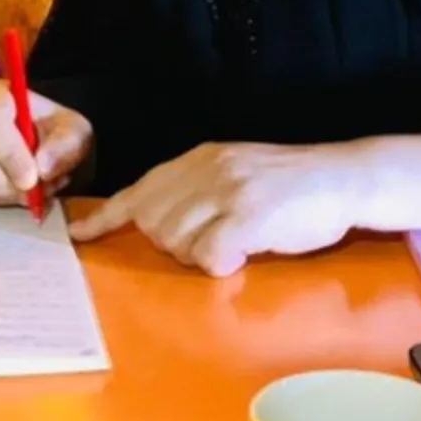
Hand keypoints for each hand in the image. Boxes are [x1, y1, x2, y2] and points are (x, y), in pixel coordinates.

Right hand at [0, 79, 92, 208]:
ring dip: (3, 194)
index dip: (9, 154)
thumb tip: (43, 169)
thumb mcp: (73, 129)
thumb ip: (66, 144)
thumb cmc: (54, 129)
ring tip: (33, 192)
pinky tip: (17, 193)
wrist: (41, 140)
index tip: (32, 179)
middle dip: (6, 182)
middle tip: (34, 195)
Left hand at [70, 141, 369, 276]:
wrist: (345, 178)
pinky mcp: (248, 215)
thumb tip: (161, 222)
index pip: (140, 189)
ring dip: (198, 254)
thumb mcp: (237, 174)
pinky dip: (221, 262)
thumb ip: (200, 190)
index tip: (75, 231)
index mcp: (200, 158)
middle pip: (152, 222)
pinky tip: (245, 252)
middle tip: (211, 242)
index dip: (105, 215)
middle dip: (171, 244)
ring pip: (175, 240)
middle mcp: (207, 168)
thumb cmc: (294, 186)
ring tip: (234, 243)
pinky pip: (209, 254)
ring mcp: (227, 190)